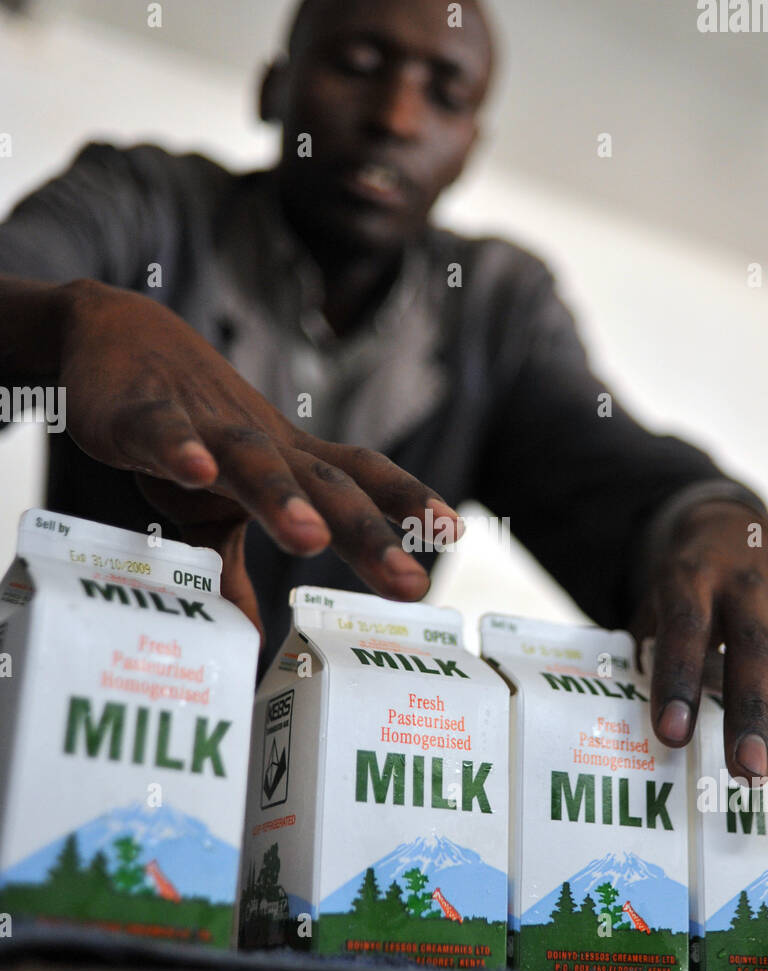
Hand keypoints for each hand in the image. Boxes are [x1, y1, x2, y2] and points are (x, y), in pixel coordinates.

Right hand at [58, 279, 458, 636]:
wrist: (111, 331)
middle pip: (325, 484)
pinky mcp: (141, 413)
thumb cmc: (183, 433)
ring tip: (310, 538)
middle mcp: (261, 442)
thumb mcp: (208, 512)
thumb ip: (234, 570)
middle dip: (369, 534)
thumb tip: (250, 638)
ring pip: (253, 460)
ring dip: (283, 497)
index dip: (408, 501)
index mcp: (289, 461)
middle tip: (410, 584)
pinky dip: (180, 448)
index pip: (362, 479)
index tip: (453, 533)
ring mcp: (204, 426)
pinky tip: (195, 471)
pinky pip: (163, 431)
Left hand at [633, 500, 767, 828]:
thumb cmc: (687, 585)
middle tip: (745, 776)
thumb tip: (638, 730)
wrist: (740, 528)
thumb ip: (647, 653)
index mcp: (697, 578)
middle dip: (752, 717)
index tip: (670, 734)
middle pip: (757, 656)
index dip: (679, 679)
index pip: (688, 627)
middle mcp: (754, 594)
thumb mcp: (655, 599)